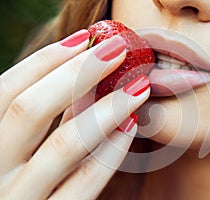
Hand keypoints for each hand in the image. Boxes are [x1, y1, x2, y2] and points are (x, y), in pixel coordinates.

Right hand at [0, 30, 149, 198]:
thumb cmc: (15, 178)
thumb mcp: (13, 146)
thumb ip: (36, 120)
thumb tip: (76, 78)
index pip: (6, 91)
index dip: (46, 60)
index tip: (85, 38)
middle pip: (30, 110)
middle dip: (77, 73)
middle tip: (117, 48)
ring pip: (64, 146)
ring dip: (105, 109)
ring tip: (137, 85)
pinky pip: (84, 184)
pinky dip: (110, 152)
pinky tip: (131, 127)